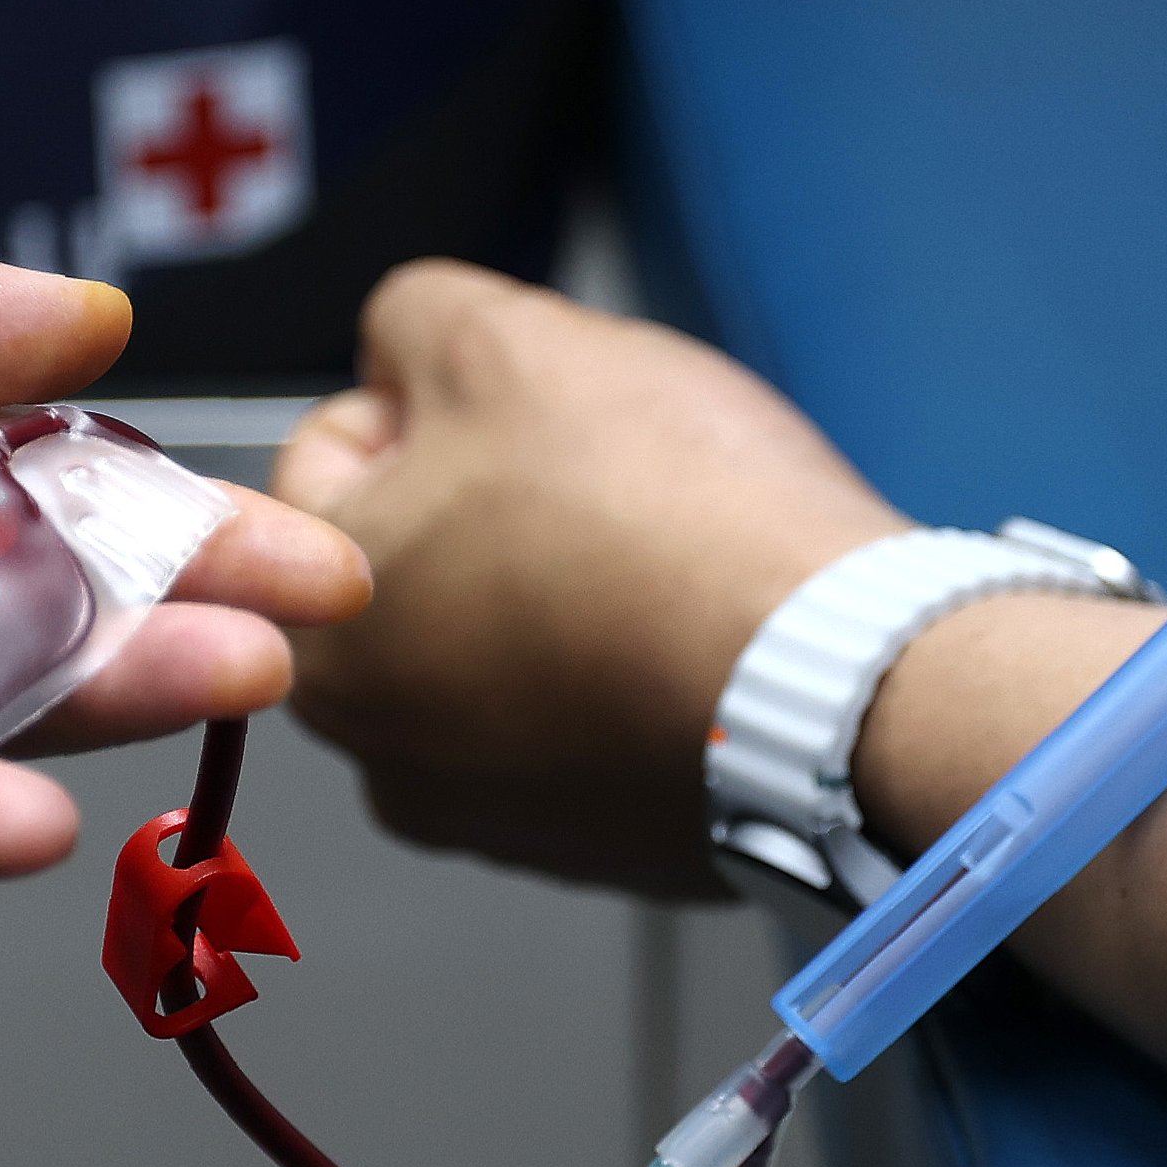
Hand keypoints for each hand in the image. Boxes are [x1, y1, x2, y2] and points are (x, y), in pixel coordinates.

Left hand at [274, 263, 906, 897]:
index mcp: (323, 640)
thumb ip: (408, 319)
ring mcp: (493, 816)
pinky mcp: (600, 847)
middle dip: (497, 494)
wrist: (843, 676)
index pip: (330, 457)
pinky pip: (584, 717)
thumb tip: (403, 354)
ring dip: (564, 581)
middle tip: (601, 472)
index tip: (530, 409)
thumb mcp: (502, 338)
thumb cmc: (671, 518)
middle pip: (420, 555)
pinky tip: (688, 627)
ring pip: (504, 636)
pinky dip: (623, 667)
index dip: (435, 395)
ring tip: (656, 550)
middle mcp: (384, 756)